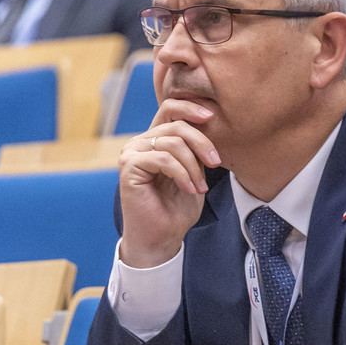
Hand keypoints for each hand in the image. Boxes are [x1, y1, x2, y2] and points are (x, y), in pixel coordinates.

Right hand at [119, 98, 221, 267]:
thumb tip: (209, 123)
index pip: (170, 109)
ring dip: (193, 166)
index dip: (191, 107)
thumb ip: (195, 149)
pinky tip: (189, 188)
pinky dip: (182, 173)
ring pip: (173, 143)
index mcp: (155, 140)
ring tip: (199, 186)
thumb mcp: (194, 171)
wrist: (162, 237)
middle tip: (216, 163)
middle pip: (177, 126)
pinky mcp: (129, 166)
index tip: (212, 116)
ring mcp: (132, 153)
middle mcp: (140, 142)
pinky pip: (164, 158)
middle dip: (202, 143)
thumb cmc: (177, 207)